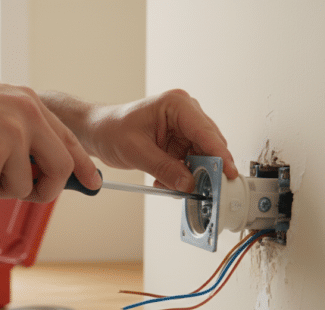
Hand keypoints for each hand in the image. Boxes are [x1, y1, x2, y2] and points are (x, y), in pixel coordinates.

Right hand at [0, 64, 100, 201]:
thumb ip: (18, 131)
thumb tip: (37, 167)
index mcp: (29, 103)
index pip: (68, 139)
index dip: (82, 165)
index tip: (92, 181)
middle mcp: (26, 117)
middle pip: (60, 170)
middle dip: (45, 191)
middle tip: (25, 193)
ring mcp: (10, 136)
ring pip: (19, 187)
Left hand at [84, 89, 236, 192]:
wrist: (96, 131)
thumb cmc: (110, 129)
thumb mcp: (136, 151)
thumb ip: (164, 168)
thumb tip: (188, 184)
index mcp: (176, 105)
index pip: (205, 131)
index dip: (219, 154)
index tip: (228, 174)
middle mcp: (184, 113)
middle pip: (209, 145)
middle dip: (208, 169)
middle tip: (206, 190)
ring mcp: (183, 128)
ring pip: (202, 156)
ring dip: (193, 174)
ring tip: (177, 187)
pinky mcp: (178, 142)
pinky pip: (190, 162)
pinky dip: (182, 175)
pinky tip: (167, 182)